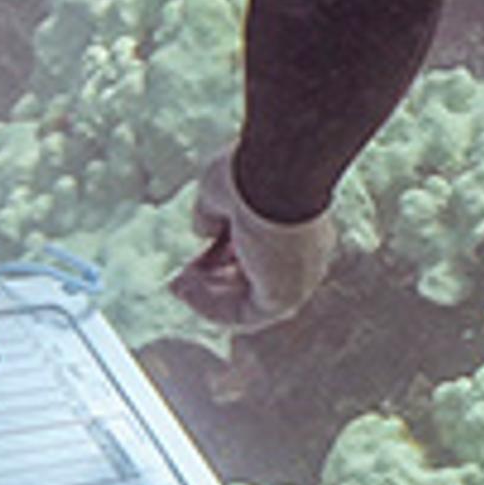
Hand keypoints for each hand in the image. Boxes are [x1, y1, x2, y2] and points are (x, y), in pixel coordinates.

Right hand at [170, 152, 335, 331]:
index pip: (262, 251)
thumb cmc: (254, 170)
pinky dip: (212, 307)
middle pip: (257, 277)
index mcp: (299, 225)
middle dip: (216, 279)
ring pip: (250, 298)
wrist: (275, 171)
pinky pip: (244, 314)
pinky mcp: (285, 297)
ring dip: (210, 295)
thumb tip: (204, 230)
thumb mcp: (223, 189)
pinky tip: (186, 291)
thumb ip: (214, 212)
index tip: (198, 254)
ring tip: (178, 285)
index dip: (225, 255)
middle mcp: (305, 254)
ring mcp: (299, 277)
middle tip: (183, 277)